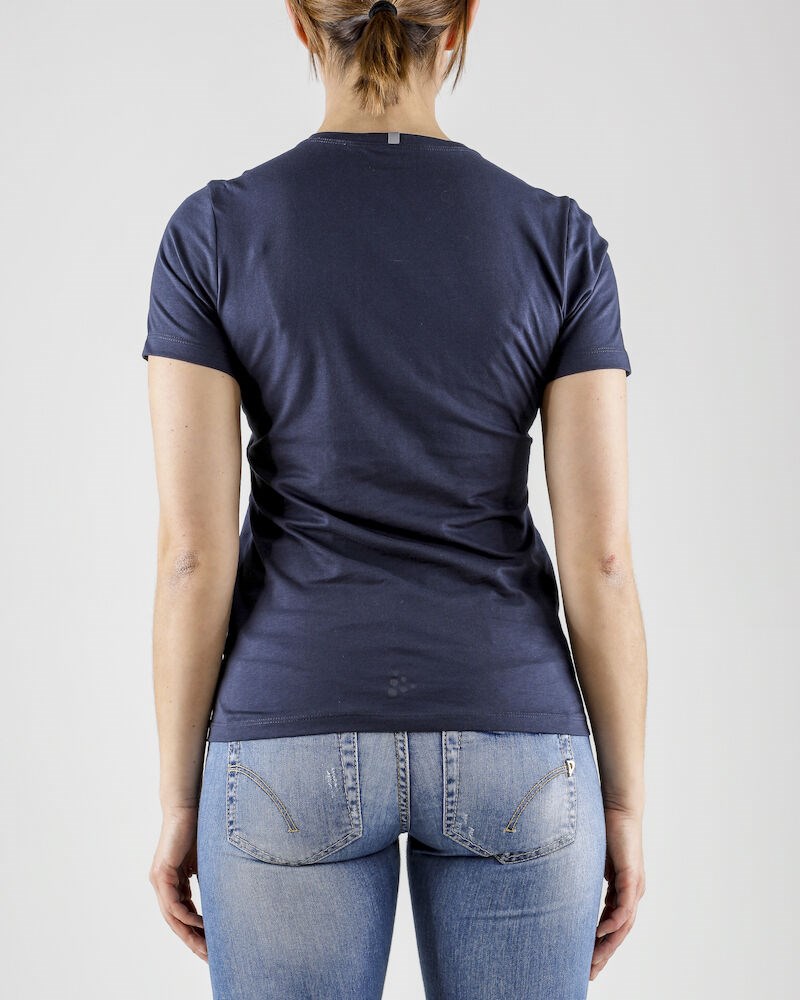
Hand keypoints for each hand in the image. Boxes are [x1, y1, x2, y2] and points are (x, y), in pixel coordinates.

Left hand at [149, 805, 206, 961]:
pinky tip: (198, 923)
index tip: (212, 946)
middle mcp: (164, 885)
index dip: (197, 932)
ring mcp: (160, 880)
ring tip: (205, 946)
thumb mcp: (207, 861)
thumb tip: (227, 896)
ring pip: (172, 917)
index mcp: (174, 882)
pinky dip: (185, 915)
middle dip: (193, 941)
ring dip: (189, 934)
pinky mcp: (161, 873)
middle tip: (208, 957)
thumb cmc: (200, 828)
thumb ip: (209, 879)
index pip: (184, 914)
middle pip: (176, 922)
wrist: (188, 806)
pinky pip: (172, 903)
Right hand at [590, 805, 644, 979]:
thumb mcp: (591, 860)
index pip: (612, 924)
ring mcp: (633, 885)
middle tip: (589, 971)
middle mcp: (631, 892)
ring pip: (623, 924)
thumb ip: (584, 877)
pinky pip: (625, 906)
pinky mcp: (632, 875)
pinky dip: (614, 921)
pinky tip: (601, 932)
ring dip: (609, 944)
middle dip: (604, 953)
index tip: (587, 960)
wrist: (618, 806)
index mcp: (622, 890)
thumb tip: (564, 887)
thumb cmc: (604, 827)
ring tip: (594, 959)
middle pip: (619, 931)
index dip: (600, 944)